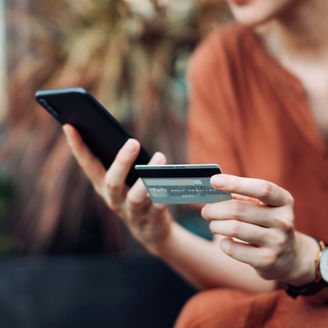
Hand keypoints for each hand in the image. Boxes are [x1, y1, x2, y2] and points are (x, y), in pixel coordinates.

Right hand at [62, 124, 172, 253]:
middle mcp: (114, 199)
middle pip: (112, 181)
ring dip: (147, 178)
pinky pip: (158, 206)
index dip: (77, 147)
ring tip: (160, 157)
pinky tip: (172, 180)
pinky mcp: (151, 218)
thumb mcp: (123, 181)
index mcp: (103, 185)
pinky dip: (164, 193)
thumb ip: (122, 163)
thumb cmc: (133, 195)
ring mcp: (132, 211)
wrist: (149, 231)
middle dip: (122, 162)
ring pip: (136, 196)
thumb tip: (129, 139)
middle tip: (133, 142)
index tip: (69, 125)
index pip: (87, 165)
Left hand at [201, 174, 318, 284]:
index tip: (214, 180)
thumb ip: (242, 197)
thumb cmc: (267, 223)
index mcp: (283, 201)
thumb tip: (215, 189)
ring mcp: (277, 242)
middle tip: (206, 211)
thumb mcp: (263, 206)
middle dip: (215, 209)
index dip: (236, 183)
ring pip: (234, 228)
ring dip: (216, 226)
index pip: (261, 189)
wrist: (290, 257)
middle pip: (239, 210)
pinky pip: (233, 249)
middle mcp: (283, 220)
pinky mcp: (267, 260)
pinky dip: (223, 243)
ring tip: (213, 225)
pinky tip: (225, 240)